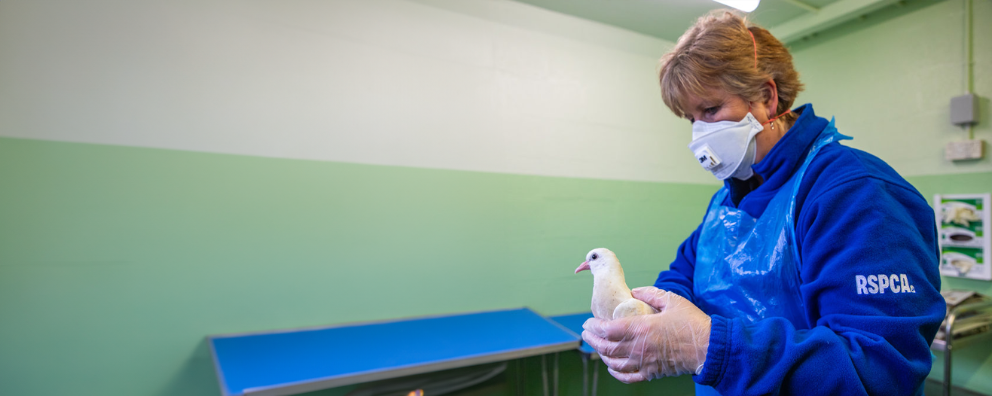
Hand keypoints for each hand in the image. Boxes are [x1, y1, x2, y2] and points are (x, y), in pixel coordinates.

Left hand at [582, 287, 710, 382]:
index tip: (588, 322)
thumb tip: (634, 291)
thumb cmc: (692, 323)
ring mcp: (644, 362)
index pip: (608, 330)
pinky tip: (612, 367)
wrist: (709, 348)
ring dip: (601, 355)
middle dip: (592, 340)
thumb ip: (650, 293)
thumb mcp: (672, 300)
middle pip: (606, 347)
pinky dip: (616, 373)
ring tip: (596, 347)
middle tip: (586, 333)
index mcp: (641, 328)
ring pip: (613, 363)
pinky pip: (628, 377)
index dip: (594, 326)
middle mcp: (639, 347)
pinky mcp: (652, 372)